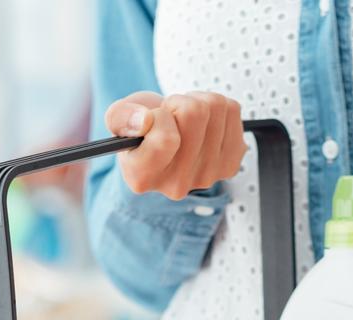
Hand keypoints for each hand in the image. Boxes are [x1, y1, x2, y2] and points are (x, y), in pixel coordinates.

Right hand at [105, 91, 247, 199]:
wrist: (166, 139)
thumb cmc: (141, 128)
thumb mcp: (119, 117)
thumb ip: (120, 116)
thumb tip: (144, 120)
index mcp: (143, 178)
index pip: (166, 138)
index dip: (160, 115)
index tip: (153, 118)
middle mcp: (176, 185)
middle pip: (194, 114)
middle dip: (179, 102)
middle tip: (170, 116)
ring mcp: (207, 177)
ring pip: (216, 108)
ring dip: (198, 101)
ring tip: (186, 118)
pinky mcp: (230, 164)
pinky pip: (233, 111)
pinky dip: (218, 107)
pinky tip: (205, 124)